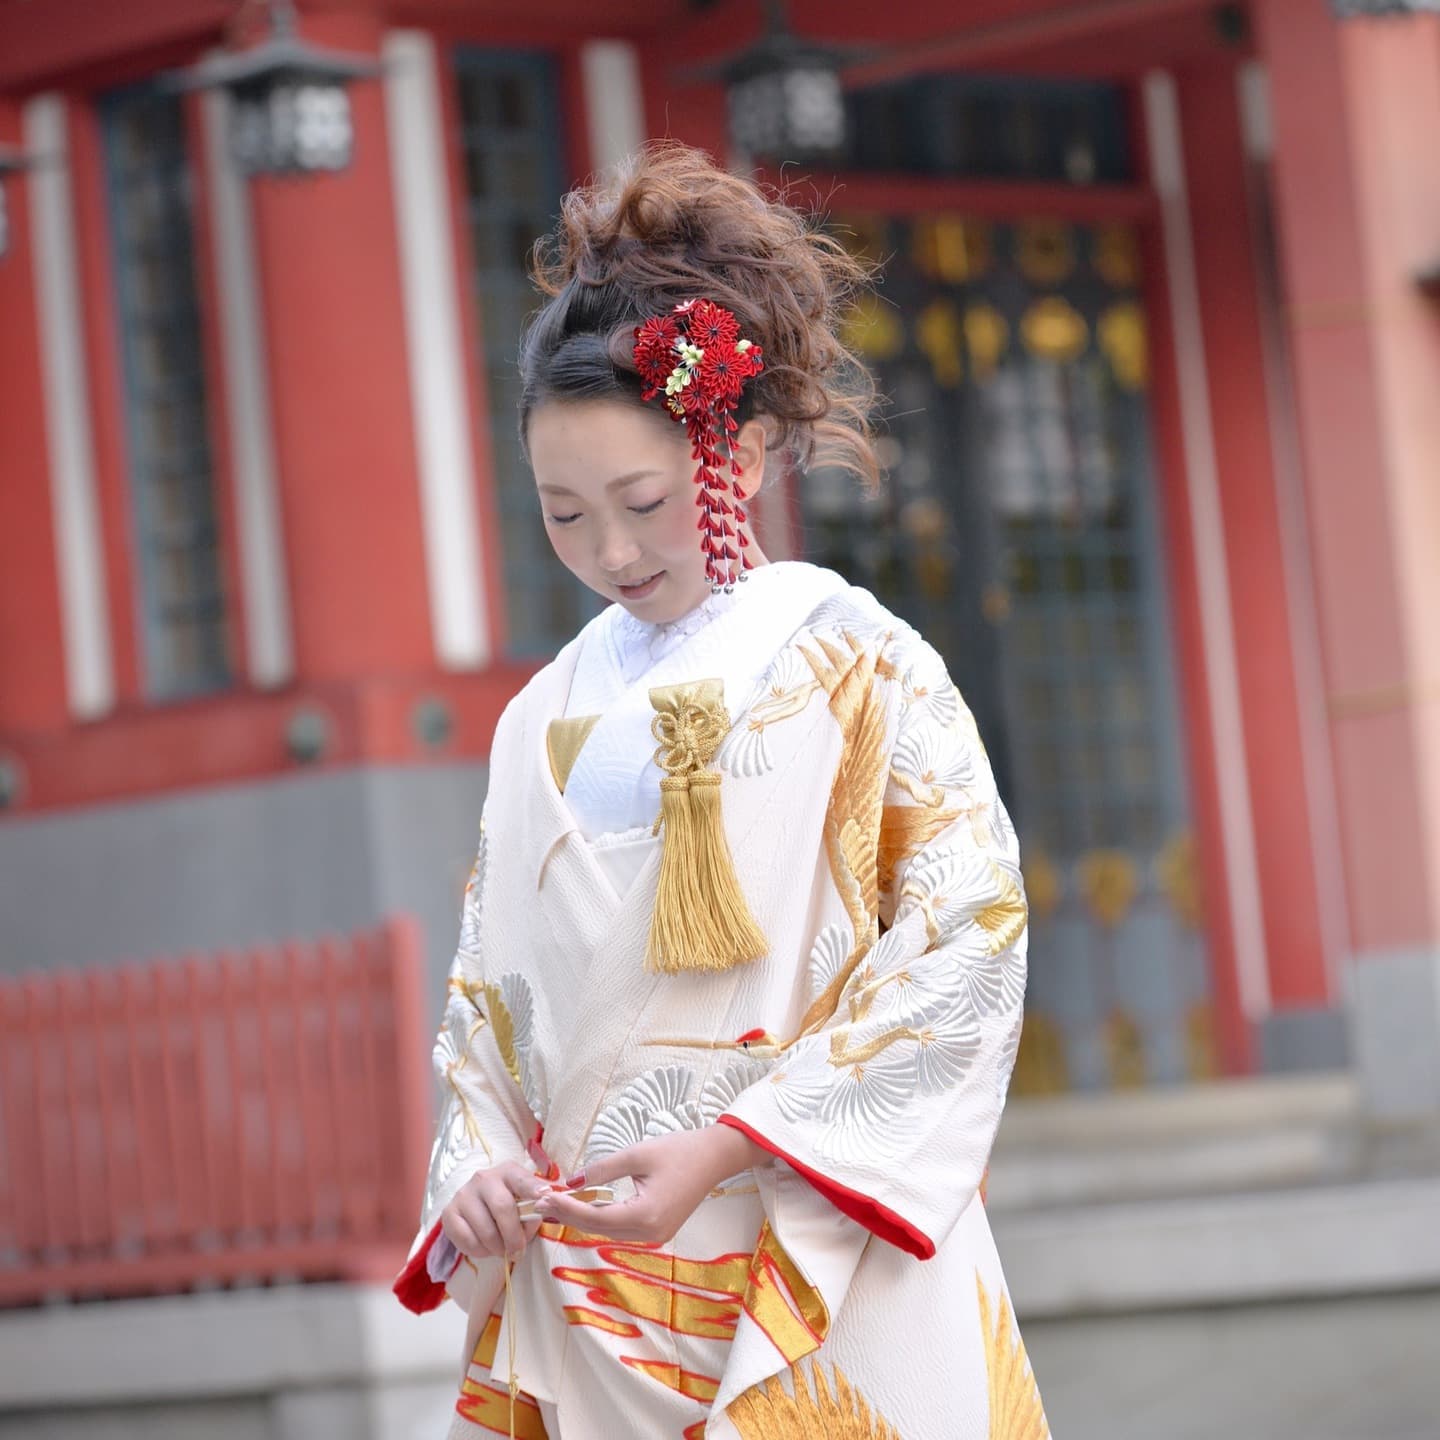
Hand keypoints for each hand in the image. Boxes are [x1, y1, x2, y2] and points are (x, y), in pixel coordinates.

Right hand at [441, 1160, 551, 1260]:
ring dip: (497, 1247)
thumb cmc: (510, 1205)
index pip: (522, 1179)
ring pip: (485, 1229)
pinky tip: (485, 1247)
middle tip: (518, 1252)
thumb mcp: (526, 1202)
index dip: (534, 1188)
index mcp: (508, 1171)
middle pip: (502, 1208)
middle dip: (514, 1236)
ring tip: (501, 1249)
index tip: (545, 1196)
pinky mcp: (449, 1213)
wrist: (478, 1206)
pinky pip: (467, 1240)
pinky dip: (480, 1251)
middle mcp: (484, 1178)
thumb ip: (536, 1208)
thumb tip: (542, 1210)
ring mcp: (464, 1194)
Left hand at [536, 1124, 765, 1244]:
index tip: (543, 1196)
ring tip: (555, 1204)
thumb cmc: (679, 1150)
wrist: (715, 1157)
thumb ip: (601, 1169)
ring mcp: (655, 1236)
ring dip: (581, 1218)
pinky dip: (600, 1218)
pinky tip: (583, 1207)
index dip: (566, 1208)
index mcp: (645, 1216)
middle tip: (540, 1202)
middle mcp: (649, 1234)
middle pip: (598, 1228)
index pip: (594, 1217)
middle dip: (568, 1215)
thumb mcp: (636, 1154)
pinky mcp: (657, 1231)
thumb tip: (570, 1182)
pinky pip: (621, 1228)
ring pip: (608, 1231)